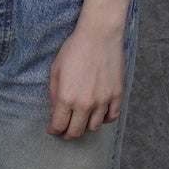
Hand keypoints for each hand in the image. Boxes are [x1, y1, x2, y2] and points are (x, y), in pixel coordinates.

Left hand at [47, 23, 124, 139]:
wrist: (99, 35)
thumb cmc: (75, 48)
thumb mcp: (56, 69)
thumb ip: (54, 92)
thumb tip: (55, 109)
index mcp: (66, 97)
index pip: (59, 125)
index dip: (54, 130)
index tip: (52, 130)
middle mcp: (85, 103)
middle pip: (76, 131)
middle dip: (68, 134)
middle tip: (65, 131)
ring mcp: (103, 101)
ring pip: (94, 127)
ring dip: (86, 127)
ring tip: (81, 122)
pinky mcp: (116, 95)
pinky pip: (112, 116)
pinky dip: (105, 120)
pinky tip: (99, 116)